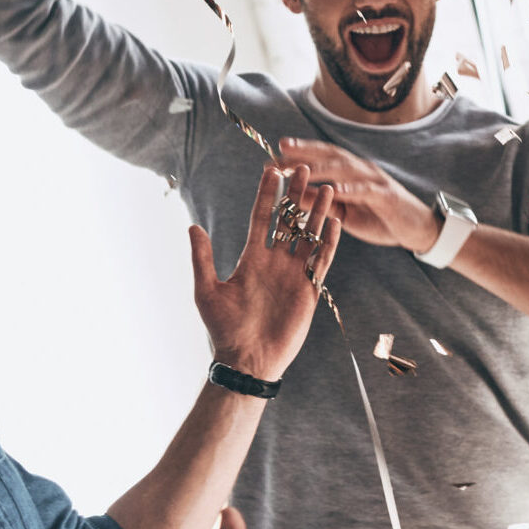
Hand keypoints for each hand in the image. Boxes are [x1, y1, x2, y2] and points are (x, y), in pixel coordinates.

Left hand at [191, 162, 341, 380]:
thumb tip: (193, 227)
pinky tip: (335, 222)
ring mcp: (294, 274)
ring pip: (309, 236)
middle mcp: (275, 262)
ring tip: (327, 189)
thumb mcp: (207, 290)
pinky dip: (329, 241)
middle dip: (297, 196)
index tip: (272, 171)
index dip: (267, 195)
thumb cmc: (224, 328)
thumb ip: (203, 258)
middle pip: (289, 221)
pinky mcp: (309, 289)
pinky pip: (321, 261)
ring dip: (317, 213)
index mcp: (252, 259)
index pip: (262, 218)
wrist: (247, 359)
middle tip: (304, 170)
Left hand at [267, 139, 438, 253]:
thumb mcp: (346, 212)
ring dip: (322, 168)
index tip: (273, 156)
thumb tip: (296, 195)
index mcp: (351, 172)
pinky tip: (335, 189)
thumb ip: (323, 202)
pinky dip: (351, 189)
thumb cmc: (381, 218)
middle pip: (330, 155)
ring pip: (345, 169)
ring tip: (301, 169)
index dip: (298, 155)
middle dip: (305, 151)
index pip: (321, 158)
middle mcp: (361, 170)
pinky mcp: (387, 196)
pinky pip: (367, 191)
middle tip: (280, 150)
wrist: (419, 229)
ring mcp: (375, 181)